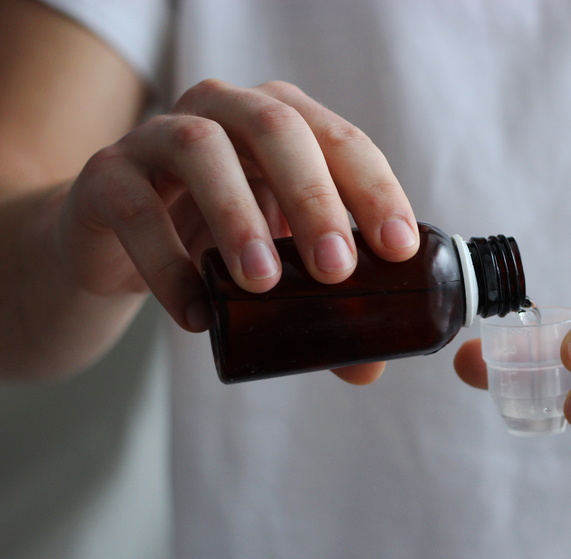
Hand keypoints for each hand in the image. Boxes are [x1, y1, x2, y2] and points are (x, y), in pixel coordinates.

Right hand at [61, 79, 417, 383]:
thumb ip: (321, 306)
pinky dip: (169, 264)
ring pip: (202, 151)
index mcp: (283, 122)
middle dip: (313, 198)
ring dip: (239, 218)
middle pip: (276, 129)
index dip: (374, 190)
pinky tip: (197, 313)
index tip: (397, 249)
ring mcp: (159, 136)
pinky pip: (137, 209)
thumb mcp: (278, 263)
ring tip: (262, 284)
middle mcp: (225, 110)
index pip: (341, 141)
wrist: (116, 240)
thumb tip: (366, 369)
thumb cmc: (216, 239)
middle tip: (336, 270)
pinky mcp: (107, 176)